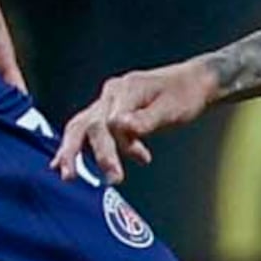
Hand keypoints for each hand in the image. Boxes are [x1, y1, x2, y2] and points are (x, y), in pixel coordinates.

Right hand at [57, 59, 217, 182]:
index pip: (109, 121)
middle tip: (72, 177)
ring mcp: (108, 102)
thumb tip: (120, 126)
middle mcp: (111, 93)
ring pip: (81, 126)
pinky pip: (88, 130)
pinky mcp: (109, 111)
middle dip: (77, 151)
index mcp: (126, 89)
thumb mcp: (172, 109)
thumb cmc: (185, 95)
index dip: (118, 145)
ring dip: (71, 150)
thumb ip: (145, 119)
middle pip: (87, 123)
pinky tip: (67, 165)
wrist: (193, 83)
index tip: (143, 159)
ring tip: (66, 175)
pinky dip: (78, 147)